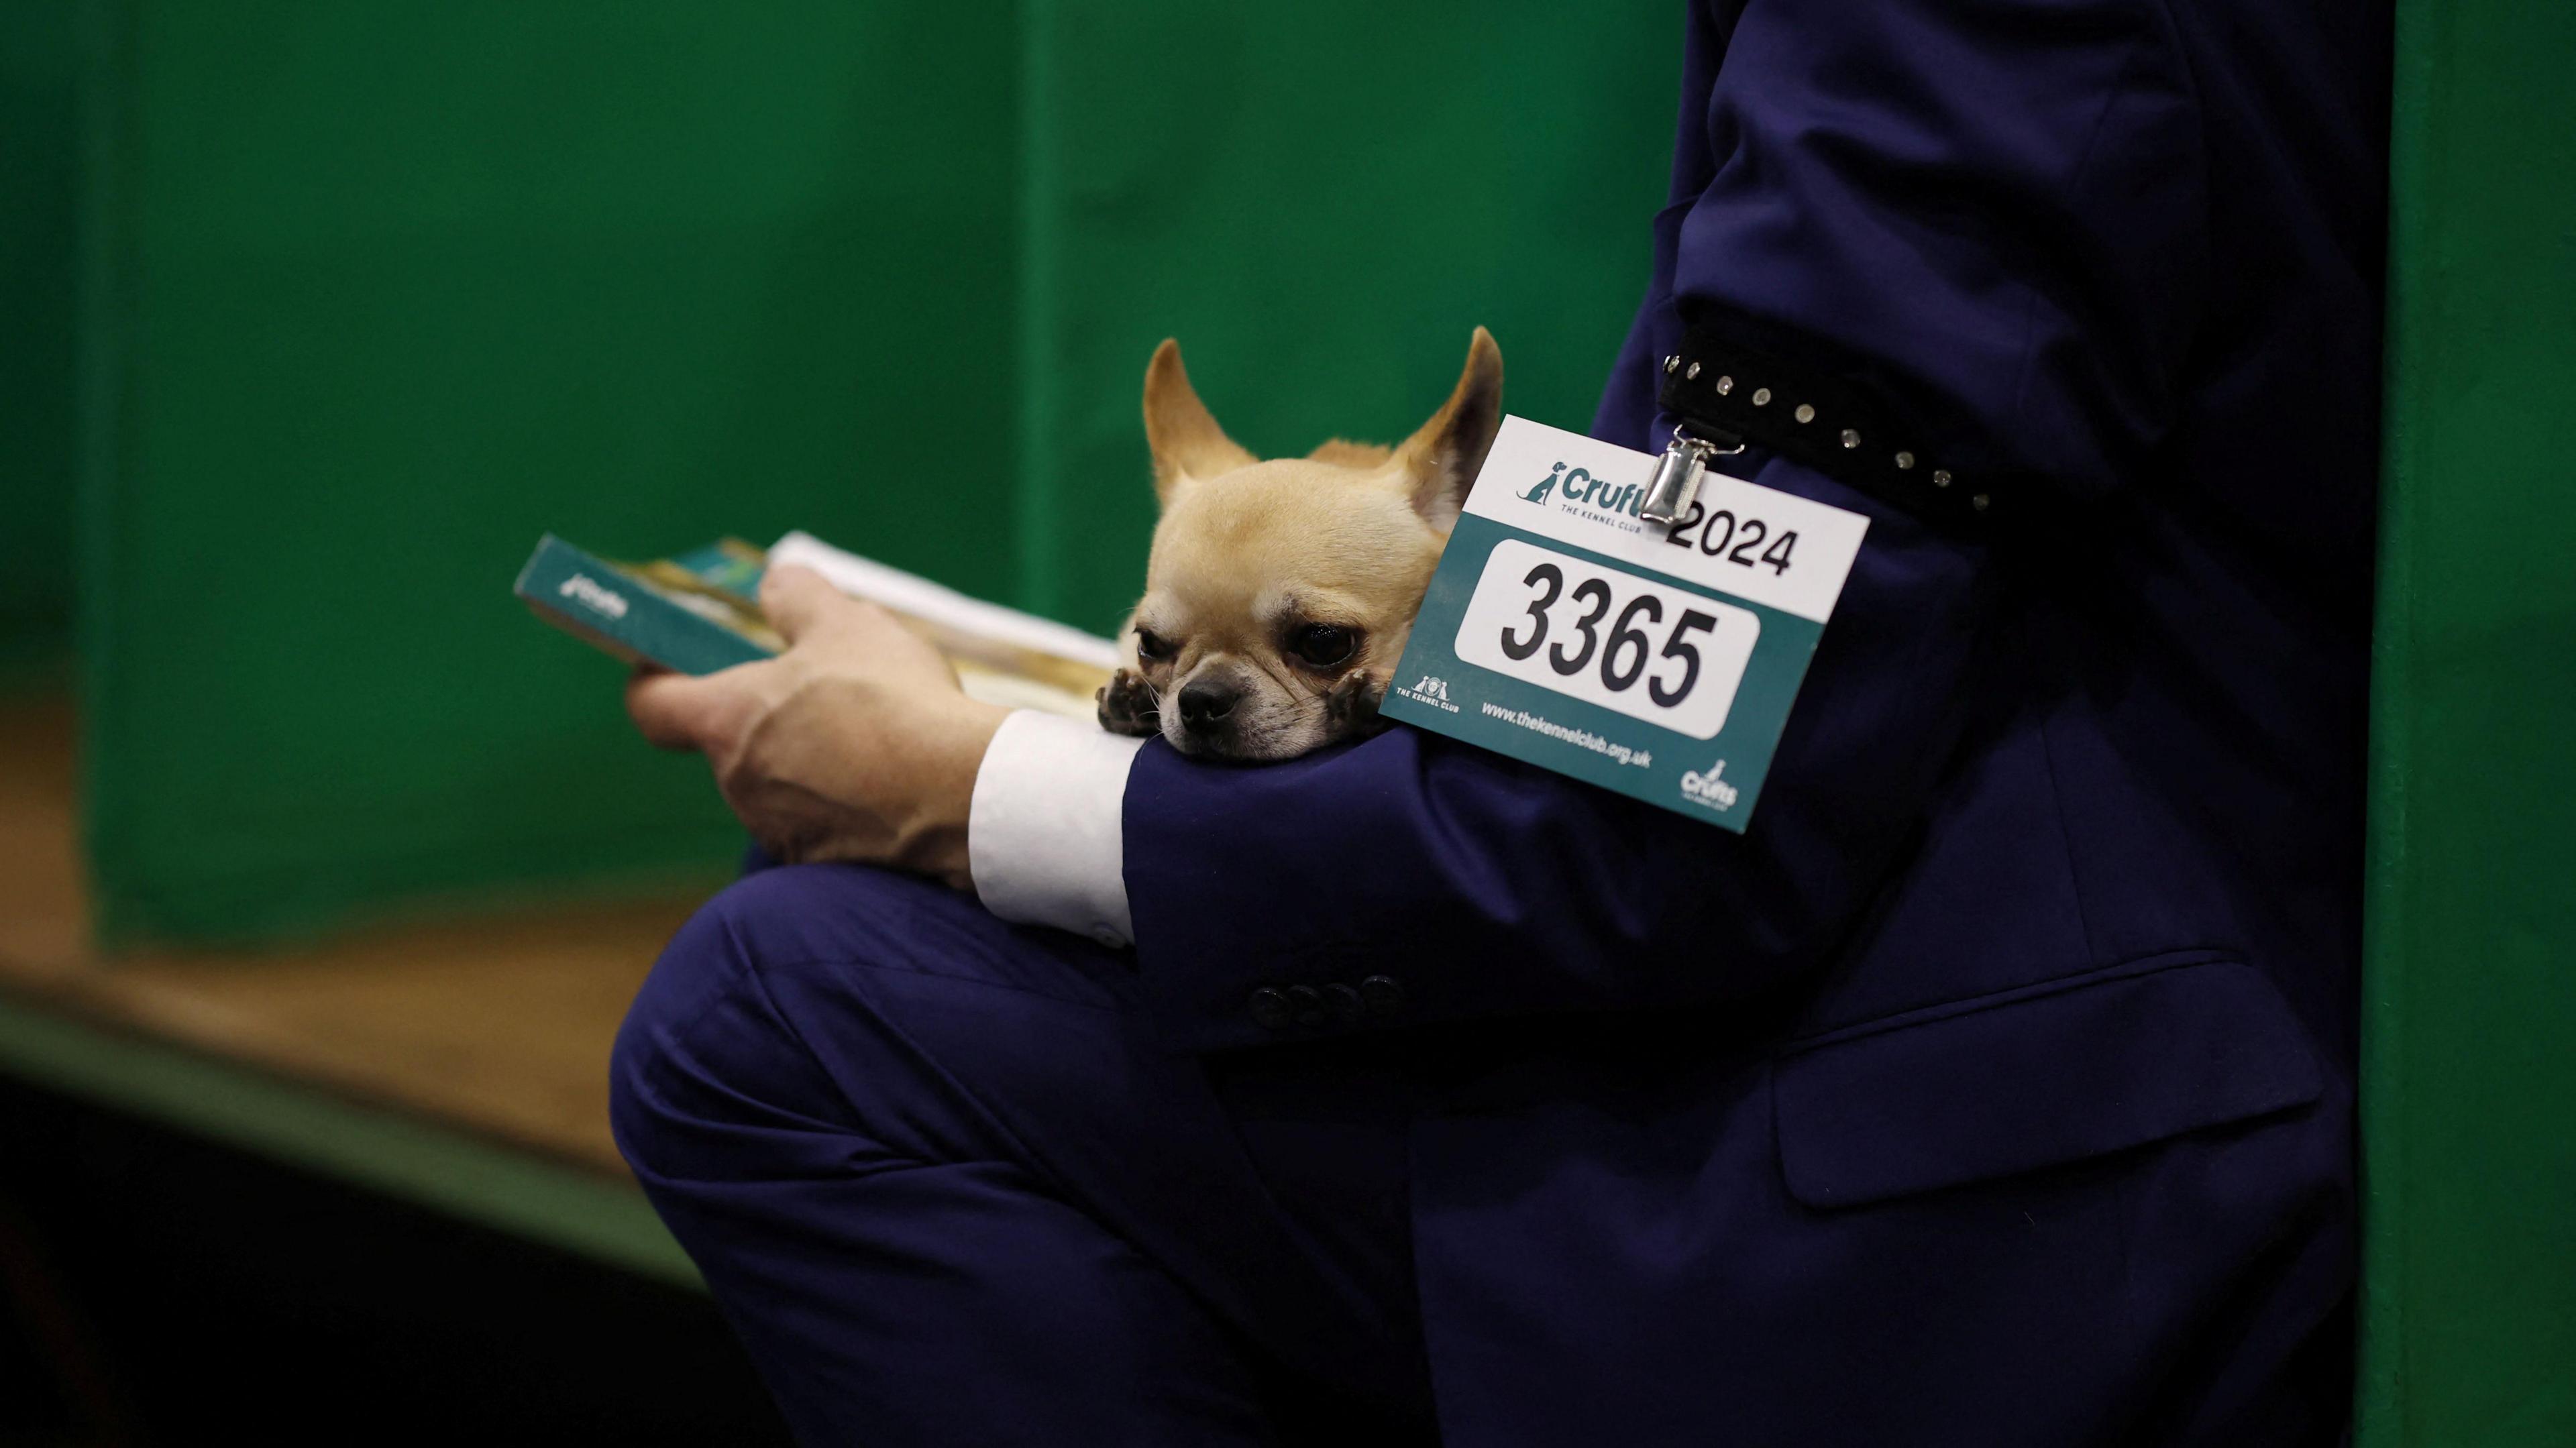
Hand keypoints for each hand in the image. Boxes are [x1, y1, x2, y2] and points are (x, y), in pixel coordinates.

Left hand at [625, 565, 1009, 887]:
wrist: (961, 797)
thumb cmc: (892, 703)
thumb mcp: (847, 624)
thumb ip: (798, 597)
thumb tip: (776, 582)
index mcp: (727, 720)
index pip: (651, 705)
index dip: (655, 680)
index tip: (674, 665)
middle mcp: (738, 783)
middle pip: (730, 741)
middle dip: (769, 714)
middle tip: (828, 687)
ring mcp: (778, 829)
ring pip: (779, 781)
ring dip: (810, 756)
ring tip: (877, 731)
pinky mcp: (823, 864)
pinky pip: (820, 821)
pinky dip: (845, 799)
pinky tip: (895, 778)